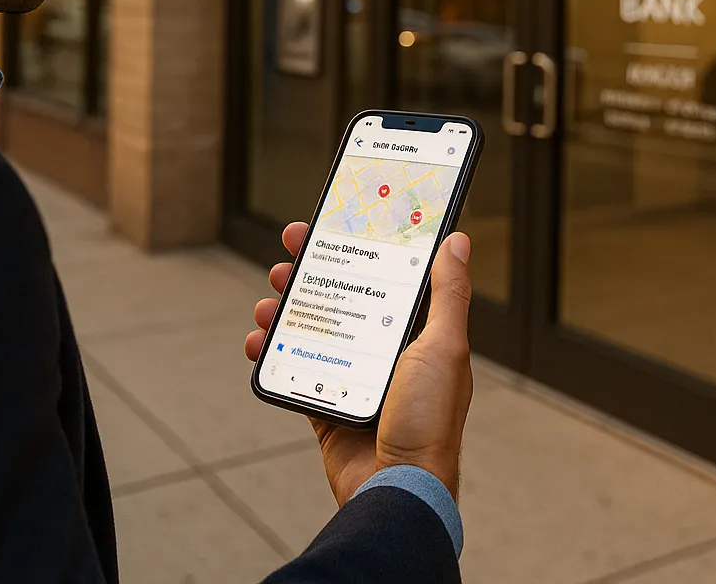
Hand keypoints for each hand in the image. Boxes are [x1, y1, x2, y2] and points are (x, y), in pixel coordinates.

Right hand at [245, 222, 473, 503]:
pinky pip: (293, 370)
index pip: (383, 278)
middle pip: (341, 300)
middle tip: (286, 256)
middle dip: (311, 275)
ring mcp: (354, 380)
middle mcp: (385, 354)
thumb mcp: (444, 348)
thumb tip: (458, 240)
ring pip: (312, 331)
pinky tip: (257, 342)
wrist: (398, 490)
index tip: (331, 226)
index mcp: (417, 335)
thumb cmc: (430, 423)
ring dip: (285, 311)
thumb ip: (448, 294)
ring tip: (267, 301)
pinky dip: (271, 353)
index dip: (357, 249)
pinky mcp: (326, 406)